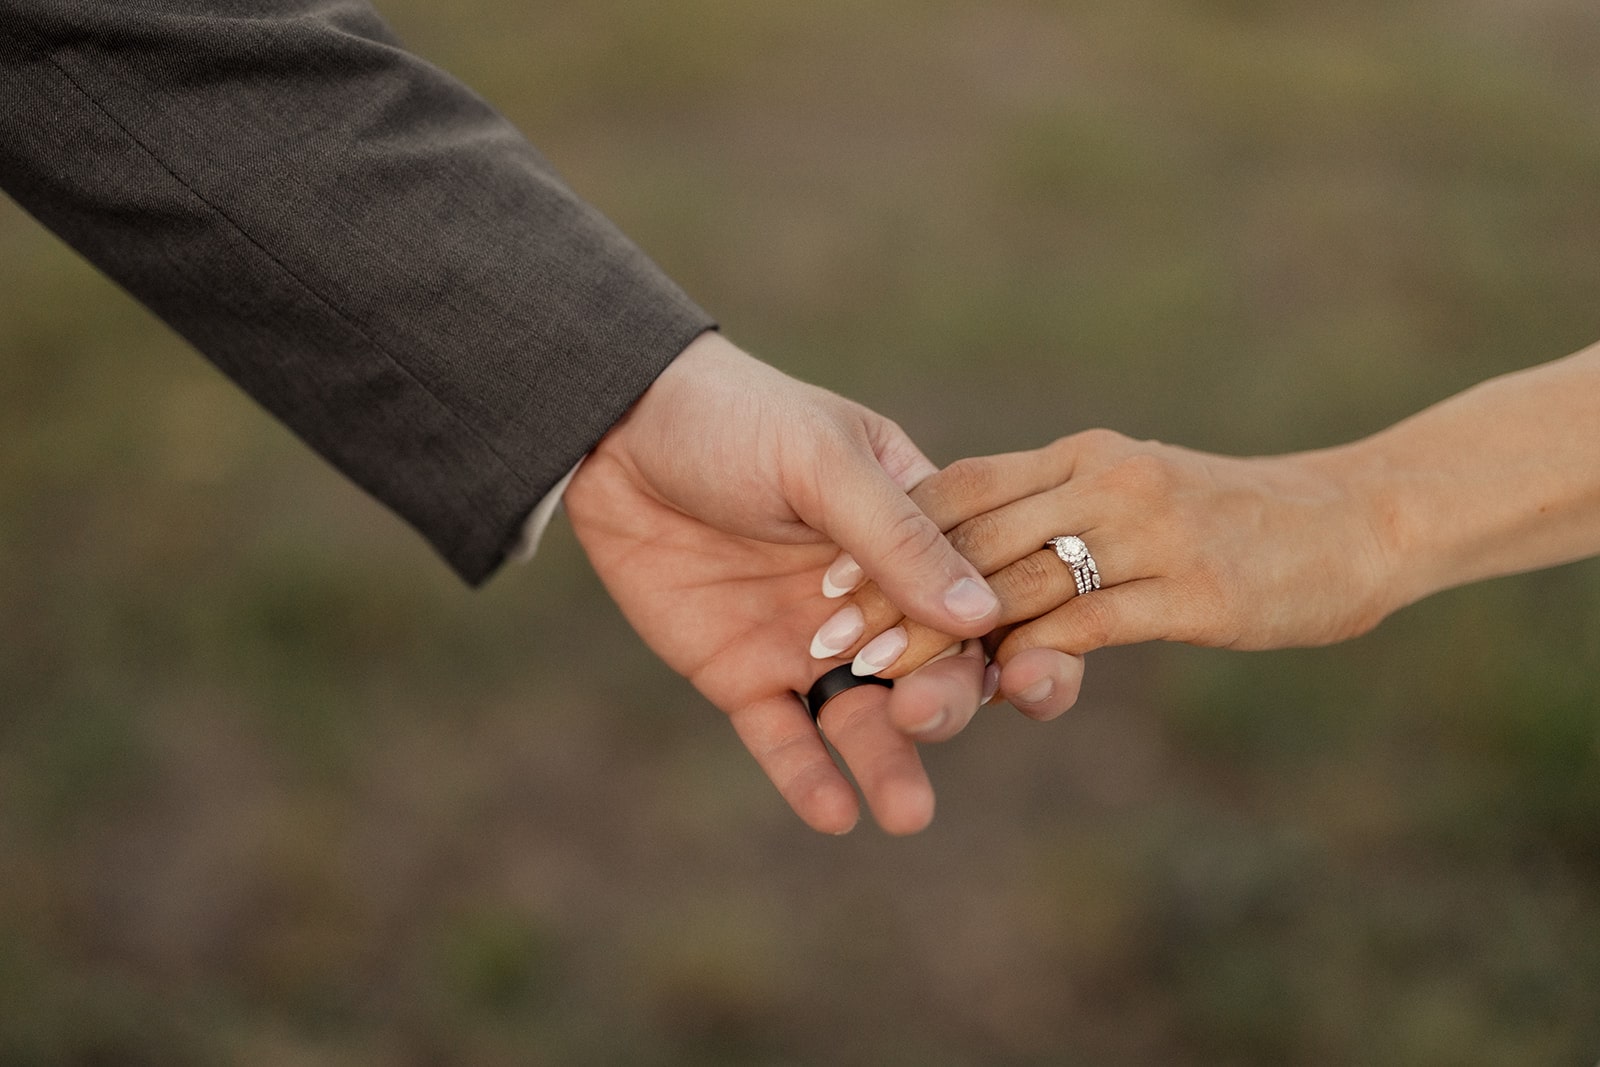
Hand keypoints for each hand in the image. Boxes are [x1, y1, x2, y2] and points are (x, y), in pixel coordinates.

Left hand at [562, 332, 999, 833]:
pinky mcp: (744, 675)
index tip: (1024, 681)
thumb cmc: (735, 417)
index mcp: (917, 533)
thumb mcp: (822, 461)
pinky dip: (808, 776)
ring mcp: (810, 641)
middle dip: (942, 704)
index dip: (1009, 645)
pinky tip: (832, 812)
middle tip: (923, 716)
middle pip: (933, 669)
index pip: (981, 600)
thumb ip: (897, 536)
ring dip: (889, 764)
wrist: (617, 429)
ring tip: (906, 812)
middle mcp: (875, 598)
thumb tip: (983, 616)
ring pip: (864, 717)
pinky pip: (784, 738)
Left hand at [818, 429, 1394, 724]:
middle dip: (889, 594)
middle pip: (971, 539)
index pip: (961, 487)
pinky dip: (1028, 664)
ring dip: (936, 640)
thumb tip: (980, 564)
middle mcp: (1104, 480)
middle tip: (823, 641)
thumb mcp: (1141, 492)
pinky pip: (1086, 629)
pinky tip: (983, 698)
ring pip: (1014, 590)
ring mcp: (1149, 531)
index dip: (890, 537)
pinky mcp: (1191, 591)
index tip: (829, 584)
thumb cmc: (1245, 513)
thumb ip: (1063, 513)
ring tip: (873, 683)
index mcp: (1082, 453)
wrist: (1364, 518)